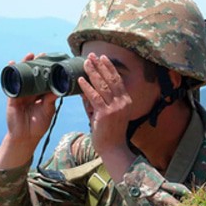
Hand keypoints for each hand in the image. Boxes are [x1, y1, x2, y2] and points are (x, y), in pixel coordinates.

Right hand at [0, 53, 57, 168]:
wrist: (26, 137)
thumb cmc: (38, 125)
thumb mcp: (48, 110)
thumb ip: (50, 99)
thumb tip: (58, 88)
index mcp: (41, 95)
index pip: (45, 80)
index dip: (48, 70)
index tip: (53, 60)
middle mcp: (31, 92)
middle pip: (34, 75)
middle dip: (37, 64)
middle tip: (42, 54)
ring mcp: (21, 94)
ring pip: (23, 77)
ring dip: (25, 65)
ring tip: (29, 55)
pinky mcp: (13, 97)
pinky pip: (12, 83)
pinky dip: (12, 74)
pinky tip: (12, 64)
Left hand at [78, 53, 135, 181]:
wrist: (113, 149)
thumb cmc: (110, 132)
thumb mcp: (108, 114)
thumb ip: (99, 102)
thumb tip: (86, 90)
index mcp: (126, 100)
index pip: (118, 80)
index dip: (109, 67)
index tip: (102, 57)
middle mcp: (123, 102)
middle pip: (111, 79)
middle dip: (100, 66)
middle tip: (92, 55)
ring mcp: (115, 108)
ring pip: (103, 86)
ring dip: (93, 73)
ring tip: (85, 63)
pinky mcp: (105, 114)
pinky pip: (95, 97)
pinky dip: (87, 87)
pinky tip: (80, 80)